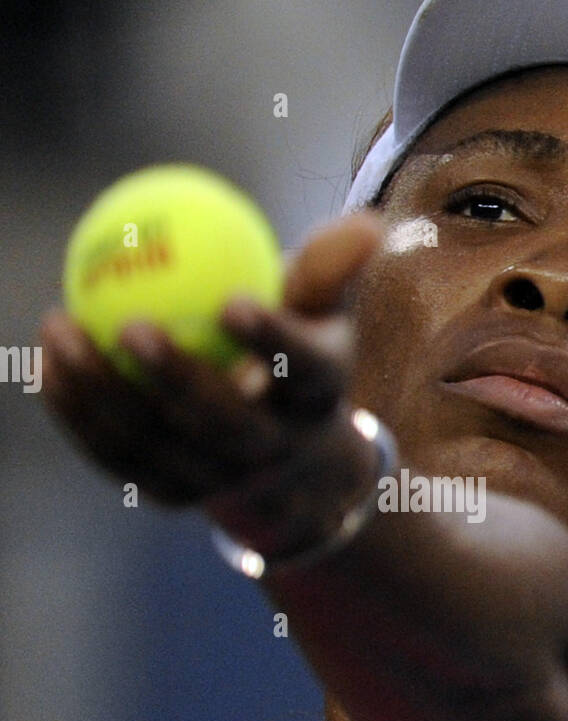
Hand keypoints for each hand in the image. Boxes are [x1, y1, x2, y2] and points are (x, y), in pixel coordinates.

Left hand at [39, 210, 384, 554]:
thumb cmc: (297, 353)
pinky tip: (47, 362)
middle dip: (178, 380)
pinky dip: (78, 412)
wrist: (284, 455)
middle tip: (132, 324)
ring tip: (62, 329)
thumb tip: (366, 227)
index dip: (272, 343)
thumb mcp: (321, 311)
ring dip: (103, 392)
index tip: (232, 302)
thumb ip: (329, 268)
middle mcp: (271, 451)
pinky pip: (115, 455)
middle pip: (224, 423)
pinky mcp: (170, 494)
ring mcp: (217, 480)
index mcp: (315, 399)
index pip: (302, 373)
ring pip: (156, 444)